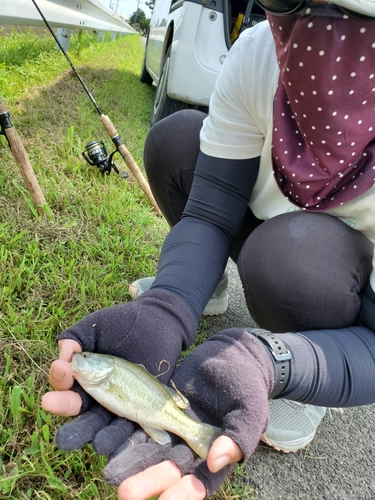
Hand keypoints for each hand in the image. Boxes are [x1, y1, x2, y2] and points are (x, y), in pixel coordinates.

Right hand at [42, 289, 196, 454]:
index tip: (64, 371)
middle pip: (86, 420)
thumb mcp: (96, 327)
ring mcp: (123, 407)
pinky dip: (136, 439)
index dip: (61, 388)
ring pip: (111, 430)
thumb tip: (63, 356)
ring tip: (100, 443)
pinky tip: (133, 446)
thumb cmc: (123, 324)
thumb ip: (75, 338)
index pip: (67, 392)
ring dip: (104, 439)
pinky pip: (140, 430)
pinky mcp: (147, 411)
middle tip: (67, 435)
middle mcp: (100, 398)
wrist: (158, 322)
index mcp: (84, 380)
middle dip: (75, 428)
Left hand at [104, 328, 274, 498]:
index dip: (182, 494)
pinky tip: (107, 439)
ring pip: (149, 451)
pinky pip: (139, 424)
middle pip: (168, 472)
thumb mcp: (249, 409)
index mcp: (217, 457)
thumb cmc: (248, 386)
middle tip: (126, 492)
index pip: (200, 483)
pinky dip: (124, 434)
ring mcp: (173, 431)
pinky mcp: (157, 411)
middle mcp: (191, 450)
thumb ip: (238, 436)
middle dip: (148, 481)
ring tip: (110, 471)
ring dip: (130, 461)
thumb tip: (216, 461)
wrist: (230, 358)